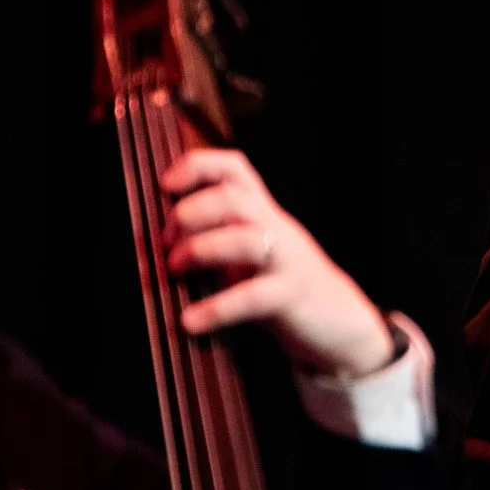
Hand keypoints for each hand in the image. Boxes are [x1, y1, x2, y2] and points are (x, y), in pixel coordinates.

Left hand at [159, 149, 395, 378]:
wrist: (339, 320)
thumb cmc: (278, 285)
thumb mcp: (249, 252)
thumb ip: (213, 238)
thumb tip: (150, 244)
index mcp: (262, 213)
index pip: (234, 169)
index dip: (198, 166)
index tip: (166, 185)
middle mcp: (276, 228)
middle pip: (234, 199)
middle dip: (189, 215)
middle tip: (164, 244)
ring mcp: (288, 261)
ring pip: (246, 240)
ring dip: (200, 251)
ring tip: (175, 270)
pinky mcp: (293, 296)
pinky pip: (254, 297)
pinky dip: (216, 309)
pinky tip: (190, 322)